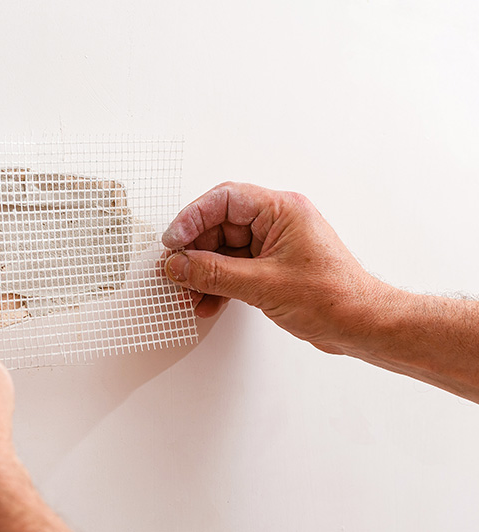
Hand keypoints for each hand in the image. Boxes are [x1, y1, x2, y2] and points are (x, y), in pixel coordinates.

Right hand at [162, 182, 391, 354]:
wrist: (362, 326)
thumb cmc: (334, 298)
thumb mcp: (263, 285)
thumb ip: (214, 273)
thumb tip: (180, 265)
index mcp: (281, 210)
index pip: (224, 200)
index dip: (192, 218)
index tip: (173, 241)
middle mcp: (277, 222)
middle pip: (220, 226)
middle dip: (195, 251)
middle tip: (175, 271)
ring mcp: (275, 245)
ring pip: (224, 250)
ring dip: (204, 272)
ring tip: (188, 293)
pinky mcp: (273, 268)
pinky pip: (235, 268)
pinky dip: (219, 284)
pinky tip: (208, 302)